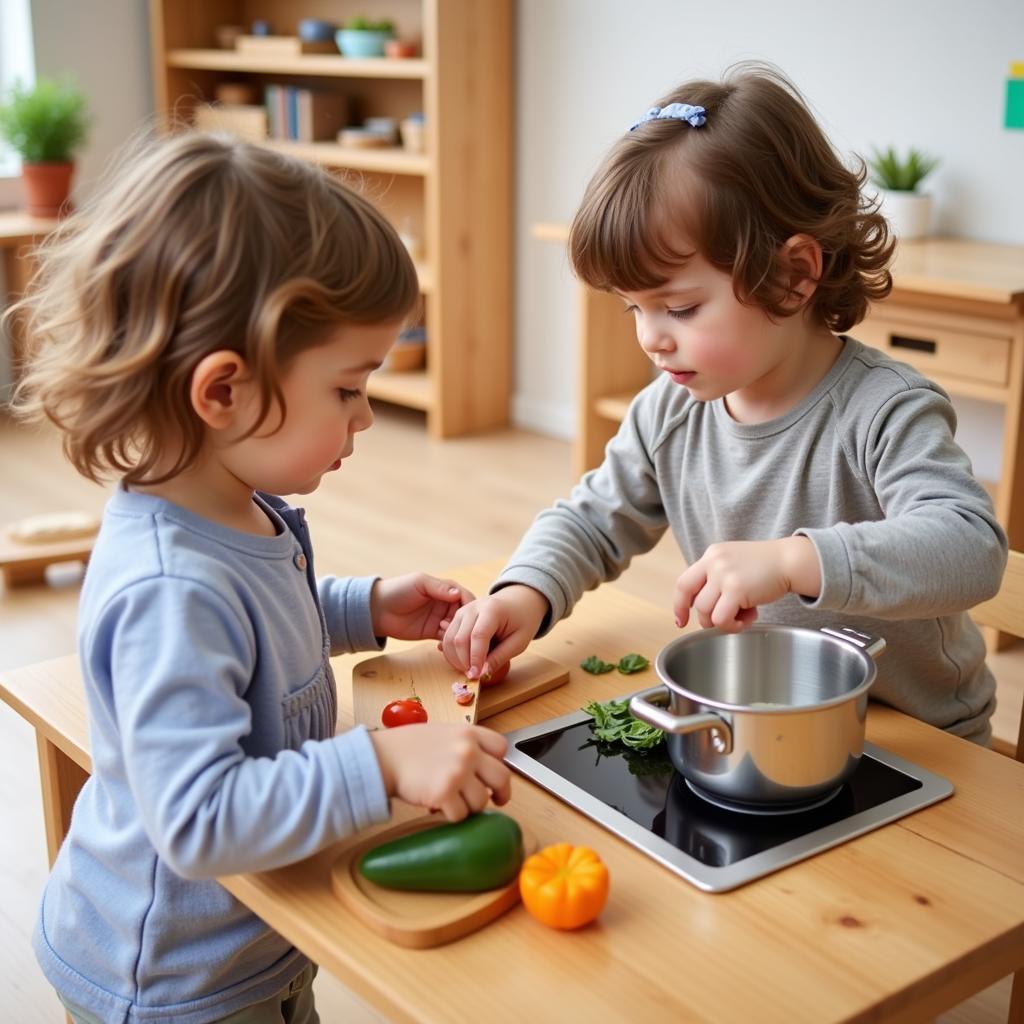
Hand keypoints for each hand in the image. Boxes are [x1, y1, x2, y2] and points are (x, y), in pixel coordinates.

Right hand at [370, 723, 511, 820]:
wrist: (383, 757)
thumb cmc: (408, 747)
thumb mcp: (443, 733)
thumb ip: (465, 746)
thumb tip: (483, 770)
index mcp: (469, 733)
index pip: (501, 748)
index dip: (498, 763)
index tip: (494, 775)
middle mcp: (467, 751)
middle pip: (502, 778)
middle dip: (500, 793)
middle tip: (496, 799)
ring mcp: (458, 772)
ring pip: (481, 801)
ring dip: (469, 806)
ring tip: (453, 800)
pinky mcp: (444, 793)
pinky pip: (461, 815)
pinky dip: (451, 815)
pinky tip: (439, 806)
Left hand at [371, 573, 473, 640]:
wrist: (377, 610)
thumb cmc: (398, 590)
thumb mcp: (420, 583)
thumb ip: (439, 588)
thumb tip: (458, 594)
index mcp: (444, 589)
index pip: (464, 596)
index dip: (469, 604)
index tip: (470, 613)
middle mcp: (445, 604)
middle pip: (464, 613)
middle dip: (464, 620)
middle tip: (454, 624)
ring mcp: (439, 619)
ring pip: (457, 627)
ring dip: (456, 631)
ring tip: (443, 632)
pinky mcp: (432, 633)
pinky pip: (447, 638)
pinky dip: (450, 641)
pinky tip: (445, 643)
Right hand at [440, 584, 548, 678]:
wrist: (518, 601)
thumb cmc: (522, 621)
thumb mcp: (519, 642)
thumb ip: (500, 657)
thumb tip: (481, 673)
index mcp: (492, 609)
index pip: (478, 636)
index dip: (475, 658)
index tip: (476, 676)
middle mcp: (473, 607)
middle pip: (460, 638)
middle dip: (463, 662)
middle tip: (473, 676)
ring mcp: (463, 611)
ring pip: (449, 639)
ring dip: (455, 659)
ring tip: (469, 670)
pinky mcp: (457, 617)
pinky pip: (448, 637)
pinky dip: (452, 653)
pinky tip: (463, 662)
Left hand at [674, 537, 820, 631]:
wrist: (790, 560)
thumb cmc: (767, 567)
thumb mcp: (735, 563)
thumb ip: (718, 578)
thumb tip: (704, 609)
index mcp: (712, 555)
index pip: (683, 583)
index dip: (679, 605)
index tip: (681, 620)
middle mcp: (714, 562)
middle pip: (694, 601)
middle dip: (706, 619)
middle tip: (726, 620)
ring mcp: (723, 575)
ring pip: (706, 612)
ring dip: (723, 623)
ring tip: (743, 618)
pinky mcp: (736, 589)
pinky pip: (721, 619)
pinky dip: (732, 626)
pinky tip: (747, 620)